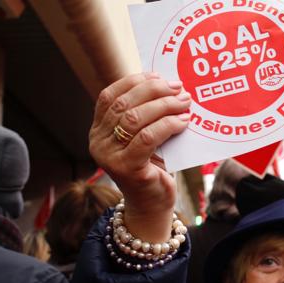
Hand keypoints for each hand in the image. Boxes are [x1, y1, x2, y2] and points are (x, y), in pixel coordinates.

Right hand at [89, 72, 191, 242]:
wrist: (152, 205)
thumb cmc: (153, 168)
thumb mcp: (145, 137)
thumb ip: (147, 115)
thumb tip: (170, 86)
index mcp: (98, 130)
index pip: (109, 95)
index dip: (134, 81)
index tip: (159, 76)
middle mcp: (98, 142)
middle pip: (124, 104)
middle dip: (155, 91)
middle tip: (179, 89)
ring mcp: (109, 156)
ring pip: (136, 118)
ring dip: (165, 106)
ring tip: (185, 103)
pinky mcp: (126, 168)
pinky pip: (148, 137)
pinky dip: (168, 125)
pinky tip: (184, 122)